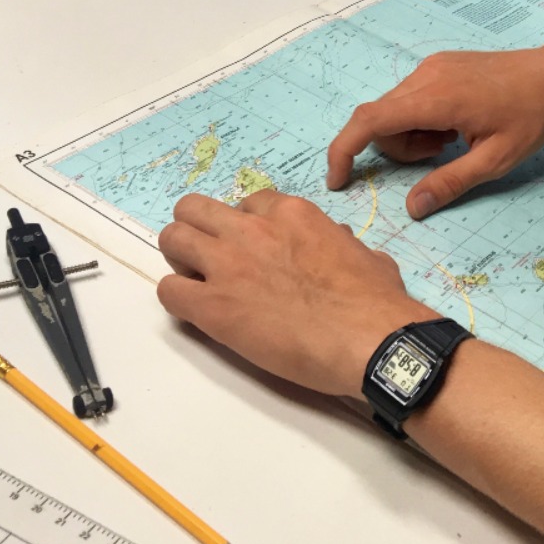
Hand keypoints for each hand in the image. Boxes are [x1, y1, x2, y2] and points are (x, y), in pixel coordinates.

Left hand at [156, 190, 436, 397]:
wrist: (368, 340)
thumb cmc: (375, 299)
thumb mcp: (362, 251)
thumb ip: (337, 239)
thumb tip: (335, 240)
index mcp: (291, 213)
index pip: (247, 203)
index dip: (246, 226)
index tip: (254, 247)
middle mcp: (252, 229)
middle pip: (194, 208)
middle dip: (198, 230)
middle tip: (212, 258)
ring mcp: (227, 265)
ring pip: (172, 238)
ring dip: (180, 258)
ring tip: (198, 282)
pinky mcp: (212, 307)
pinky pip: (169, 291)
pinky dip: (178, 299)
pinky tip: (199, 313)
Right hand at [326, 43, 543, 218]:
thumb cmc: (531, 118)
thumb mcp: (495, 160)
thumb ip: (449, 183)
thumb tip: (412, 209)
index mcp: (435, 98)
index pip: (369, 121)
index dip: (344, 150)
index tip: (338, 180)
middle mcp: (425, 75)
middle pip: (379, 119)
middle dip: (398, 149)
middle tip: (441, 157)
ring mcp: (431, 65)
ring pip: (394, 108)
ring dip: (411, 134)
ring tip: (453, 140)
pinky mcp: (439, 63)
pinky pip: (410, 96)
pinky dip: (420, 118)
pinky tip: (456, 125)